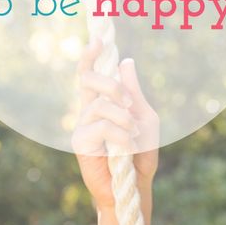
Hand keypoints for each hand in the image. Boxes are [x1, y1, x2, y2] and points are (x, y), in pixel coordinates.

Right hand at [70, 38, 160, 208]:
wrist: (137, 184)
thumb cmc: (141, 152)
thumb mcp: (145, 118)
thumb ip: (134, 93)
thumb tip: (125, 61)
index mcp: (104, 102)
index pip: (91, 73)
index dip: (91, 56)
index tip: (97, 40)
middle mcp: (89, 111)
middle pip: (88, 80)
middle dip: (112, 85)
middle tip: (129, 103)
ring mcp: (82, 126)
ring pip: (99, 105)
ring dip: (123, 117)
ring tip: (133, 134)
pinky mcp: (80, 143)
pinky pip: (101, 127)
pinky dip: (120, 134)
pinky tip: (127, 145)